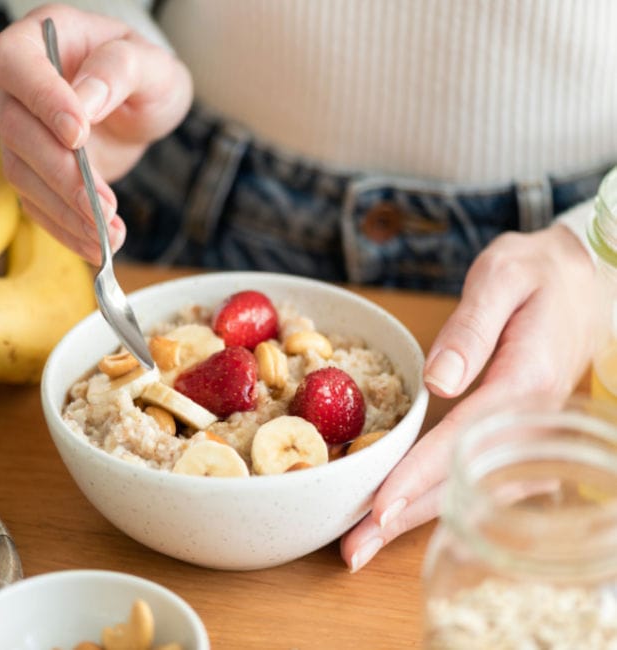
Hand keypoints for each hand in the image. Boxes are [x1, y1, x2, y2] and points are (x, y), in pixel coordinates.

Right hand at [0, 3, 191, 263]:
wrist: (146, 106)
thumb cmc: (148, 76)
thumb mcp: (150, 64)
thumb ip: (118, 71)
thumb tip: (84, 102)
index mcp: (41, 41)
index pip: (15, 65)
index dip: (41, 101)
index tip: (79, 136)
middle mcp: (23, 89)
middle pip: (18, 133)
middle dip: (62, 176)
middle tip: (103, 206)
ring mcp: (28, 133)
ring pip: (25, 177)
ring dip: (67, 213)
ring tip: (110, 235)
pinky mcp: (41, 172)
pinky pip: (40, 205)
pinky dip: (68, 231)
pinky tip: (99, 247)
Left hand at [341, 223, 594, 570]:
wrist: (582, 280)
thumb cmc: (538, 275)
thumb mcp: (502, 278)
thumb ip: (471, 328)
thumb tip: (438, 381)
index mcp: (524, 382)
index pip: (462, 440)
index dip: (418, 477)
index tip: (378, 509)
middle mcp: (530, 420)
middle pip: (463, 481)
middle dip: (406, 516)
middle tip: (355, 549)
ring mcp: (529, 432)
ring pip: (472, 488)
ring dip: (418, 517)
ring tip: (367, 541)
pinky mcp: (521, 432)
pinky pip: (481, 477)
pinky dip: (441, 498)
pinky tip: (408, 512)